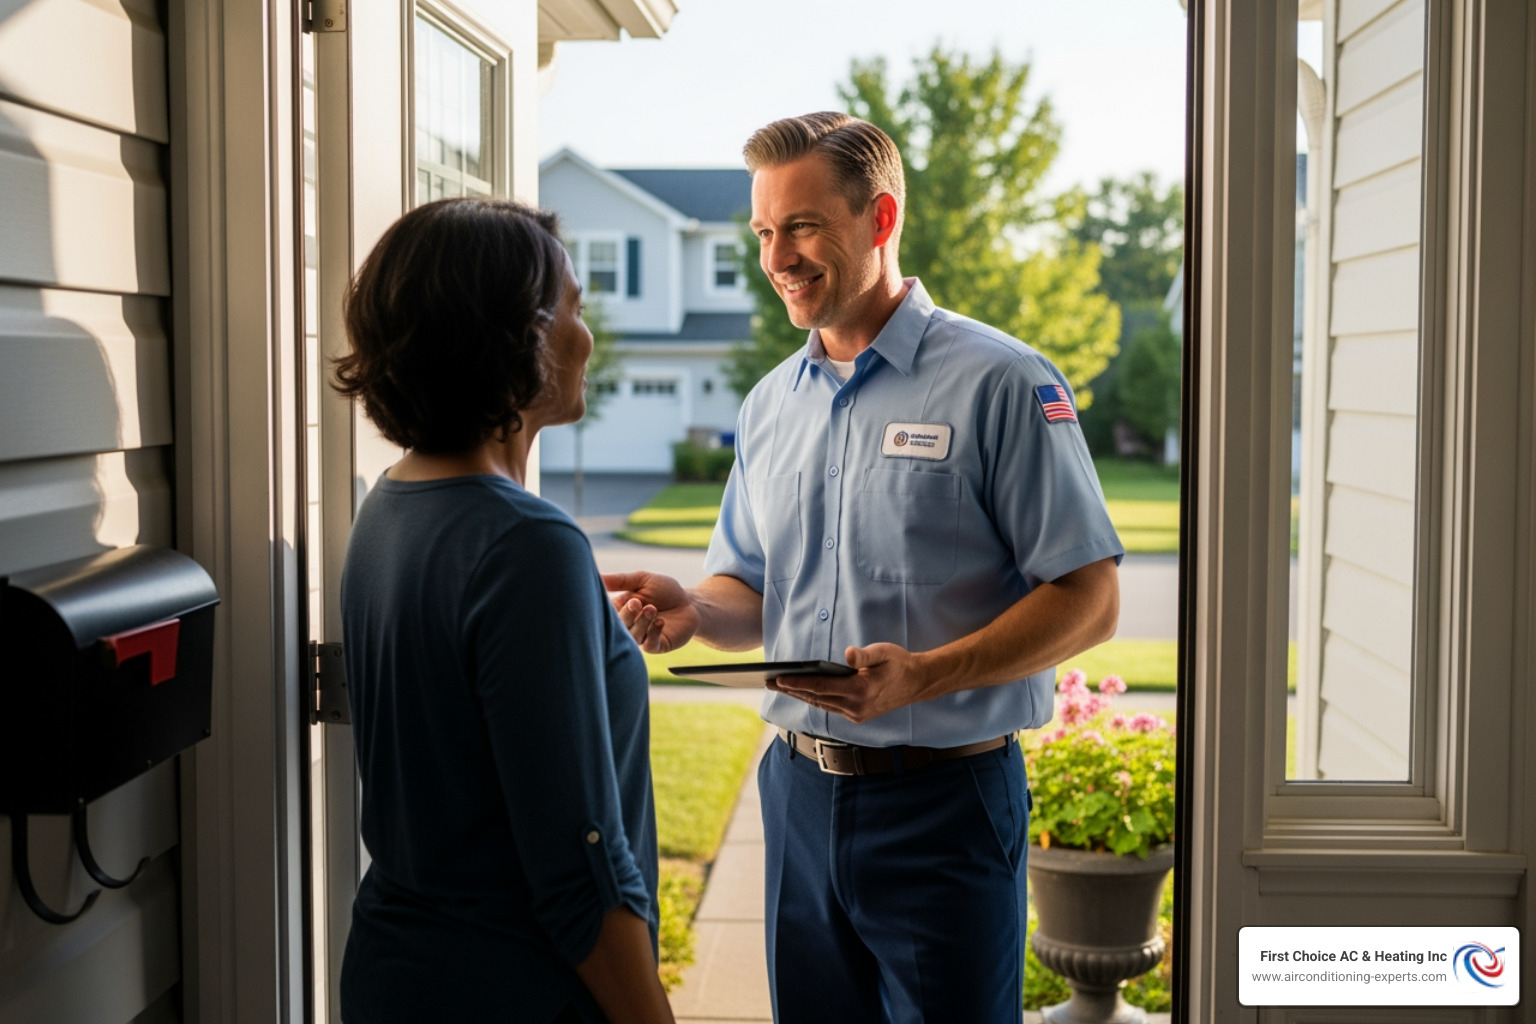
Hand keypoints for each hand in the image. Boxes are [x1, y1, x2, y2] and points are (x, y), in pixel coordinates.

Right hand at [601, 571, 700, 653]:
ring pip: (633, 636)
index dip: (609, 608)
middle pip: (618, 626)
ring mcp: (642, 637)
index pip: (606, 613)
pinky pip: (649, 645)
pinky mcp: (657, 646)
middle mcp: (628, 625)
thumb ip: (620, 580)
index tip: (621, 598)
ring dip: (642, 622)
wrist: (691, 604)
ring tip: (652, 609)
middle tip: (636, 603)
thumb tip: (597, 577)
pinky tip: (660, 621)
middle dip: (627, 615)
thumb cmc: (665, 591)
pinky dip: (653, 633)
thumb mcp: (642, 580)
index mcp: (621, 609)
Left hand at [768, 643, 936, 723]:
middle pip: (816, 698)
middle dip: (791, 690)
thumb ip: (864, 655)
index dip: (798, 683)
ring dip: (800, 696)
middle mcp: (856, 707)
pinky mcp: (858, 716)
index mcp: (860, 690)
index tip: (778, 679)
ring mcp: (857, 714)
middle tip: (768, 683)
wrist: (917, 683)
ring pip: (821, 705)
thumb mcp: (883, 652)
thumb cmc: (899, 663)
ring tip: (780, 687)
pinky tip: (803, 693)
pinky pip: (830, 708)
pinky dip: (814, 700)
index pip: (821, 687)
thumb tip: (848, 655)